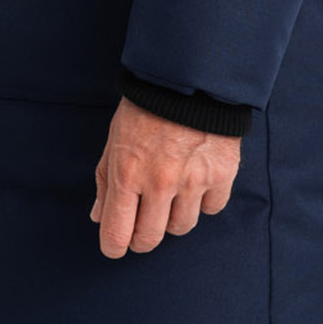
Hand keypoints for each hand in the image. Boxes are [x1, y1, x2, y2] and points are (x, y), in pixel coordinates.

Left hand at [90, 96, 241, 256]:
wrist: (189, 76)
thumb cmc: (145, 107)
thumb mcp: (115, 138)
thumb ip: (106, 181)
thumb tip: (100, 218)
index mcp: (127, 174)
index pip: (117, 235)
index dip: (114, 247)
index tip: (116, 245)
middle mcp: (159, 183)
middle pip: (149, 239)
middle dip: (142, 237)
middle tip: (143, 223)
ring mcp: (193, 181)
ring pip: (181, 228)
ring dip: (173, 217)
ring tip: (171, 194)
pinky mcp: (221, 174)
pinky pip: (211, 209)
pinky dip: (204, 201)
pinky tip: (197, 181)